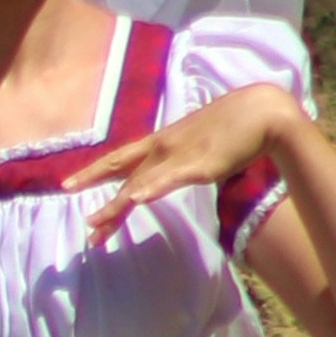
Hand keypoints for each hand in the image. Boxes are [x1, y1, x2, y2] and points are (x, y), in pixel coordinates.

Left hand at [69, 82, 293, 239]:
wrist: (265, 111)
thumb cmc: (239, 124)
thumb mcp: (203, 141)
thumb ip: (187, 154)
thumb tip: (183, 165)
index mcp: (165, 140)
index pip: (121, 158)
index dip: (94, 171)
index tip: (69, 184)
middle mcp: (165, 147)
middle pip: (124, 175)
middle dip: (101, 200)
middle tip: (83, 225)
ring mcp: (181, 155)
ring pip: (141, 184)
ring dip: (117, 207)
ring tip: (95, 225)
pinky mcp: (201, 164)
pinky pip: (171, 179)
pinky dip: (152, 189)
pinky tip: (135, 199)